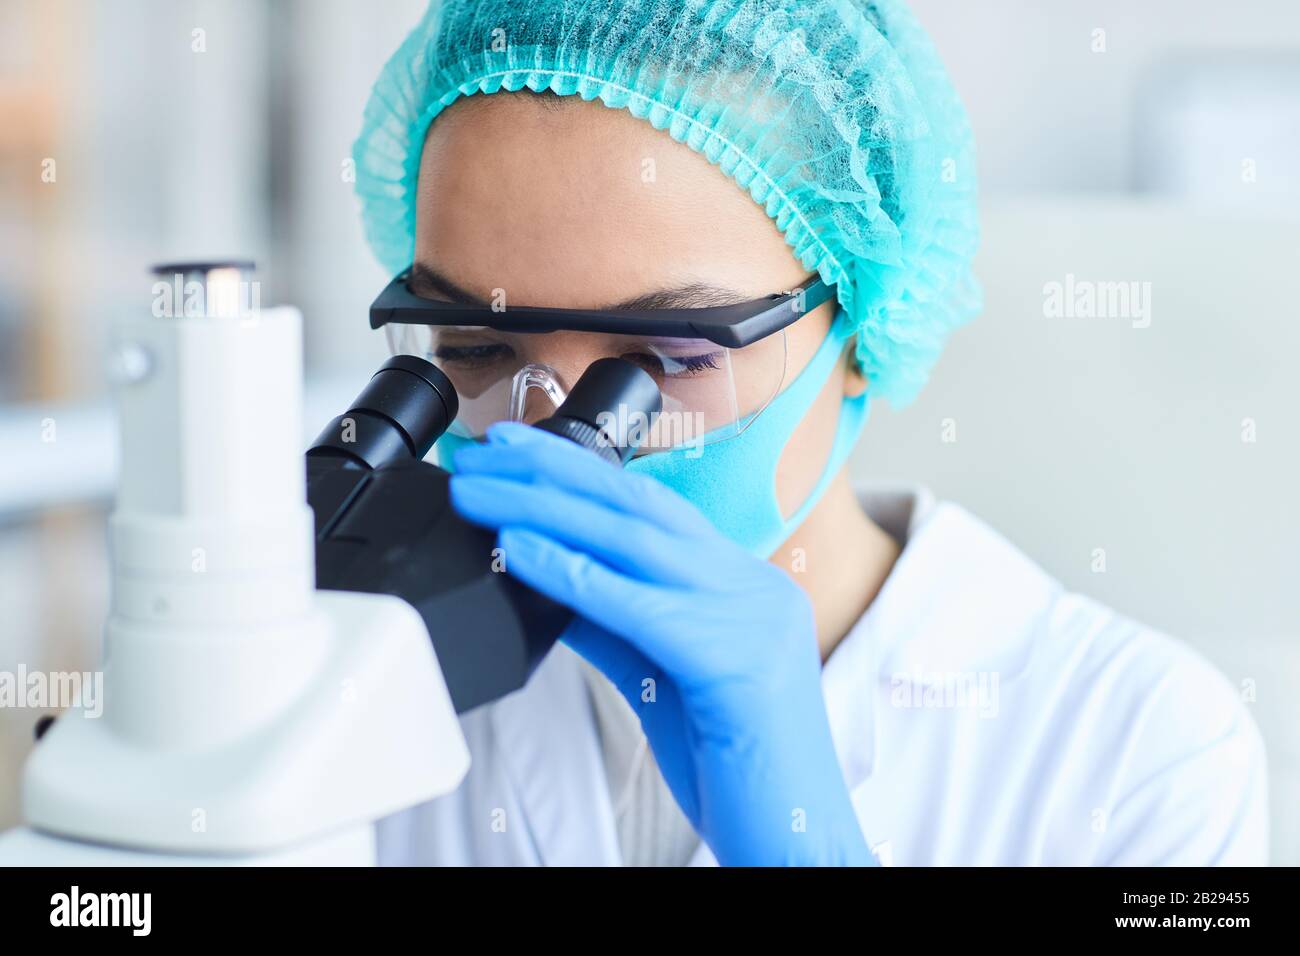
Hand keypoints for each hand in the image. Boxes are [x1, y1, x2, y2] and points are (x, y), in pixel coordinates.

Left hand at [450, 422, 875, 865]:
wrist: (796, 837)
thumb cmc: (734, 764)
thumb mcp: (663, 677)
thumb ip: (615, 624)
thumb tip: (551, 580)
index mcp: (741, 584)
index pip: (653, 510)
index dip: (581, 474)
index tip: (518, 452)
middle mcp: (752, 587)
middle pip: (641, 507)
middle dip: (556, 471)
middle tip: (486, 451)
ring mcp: (751, 617)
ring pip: (636, 541)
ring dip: (546, 508)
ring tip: (480, 492)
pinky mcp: (736, 660)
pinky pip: (639, 605)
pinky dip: (571, 573)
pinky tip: (518, 549)